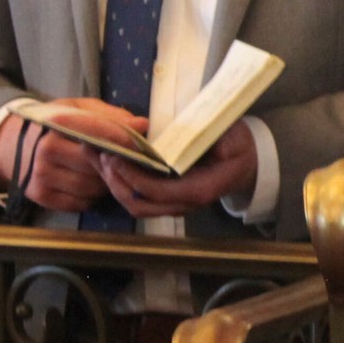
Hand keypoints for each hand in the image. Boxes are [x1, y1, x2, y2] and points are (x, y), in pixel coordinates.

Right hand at [0, 99, 134, 211]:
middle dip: (115, 166)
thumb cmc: (56, 124)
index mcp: (58, 123)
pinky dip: (91, 197)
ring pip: (91, 187)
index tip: (141, 146)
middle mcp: (47, 149)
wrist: (13, 143)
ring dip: (105, 184)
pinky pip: (79, 203)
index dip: (124, 141)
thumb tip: (142, 124)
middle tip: (126, 164)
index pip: (99, 134)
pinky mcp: (39, 195)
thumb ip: (111, 116)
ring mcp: (41, 174)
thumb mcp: (79, 109)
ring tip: (106, 173)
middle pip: (97, 166)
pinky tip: (90, 185)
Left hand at [97, 120, 258, 217]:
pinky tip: (106, 162)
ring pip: (134, 203)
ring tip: (97, 157)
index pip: (157, 191)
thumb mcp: (235, 138)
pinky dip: (119, 181)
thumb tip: (203, 138)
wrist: (246, 165)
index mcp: (199, 190)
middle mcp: (183, 203)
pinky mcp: (164, 198)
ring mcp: (173, 203)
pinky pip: (136, 196)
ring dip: (112, 183)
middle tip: (102, 155)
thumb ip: (220, 139)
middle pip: (139, 204)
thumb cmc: (239, 148)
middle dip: (116, 182)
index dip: (134, 176)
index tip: (117, 156)